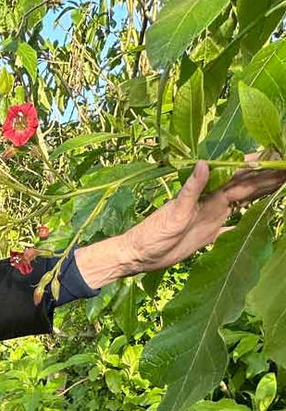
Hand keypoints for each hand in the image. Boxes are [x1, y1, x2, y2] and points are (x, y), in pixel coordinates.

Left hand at [74, 155, 285, 287]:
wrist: (139, 255)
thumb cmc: (152, 234)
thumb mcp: (175, 211)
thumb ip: (191, 189)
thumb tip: (204, 162)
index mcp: (207, 194)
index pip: (237, 175)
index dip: (256, 165)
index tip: (275, 155)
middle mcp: (212, 202)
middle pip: (246, 186)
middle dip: (267, 176)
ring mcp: (212, 217)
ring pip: (243, 201)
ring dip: (261, 193)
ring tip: (281, 184)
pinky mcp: (209, 234)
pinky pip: (232, 225)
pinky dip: (245, 221)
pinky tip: (257, 219)